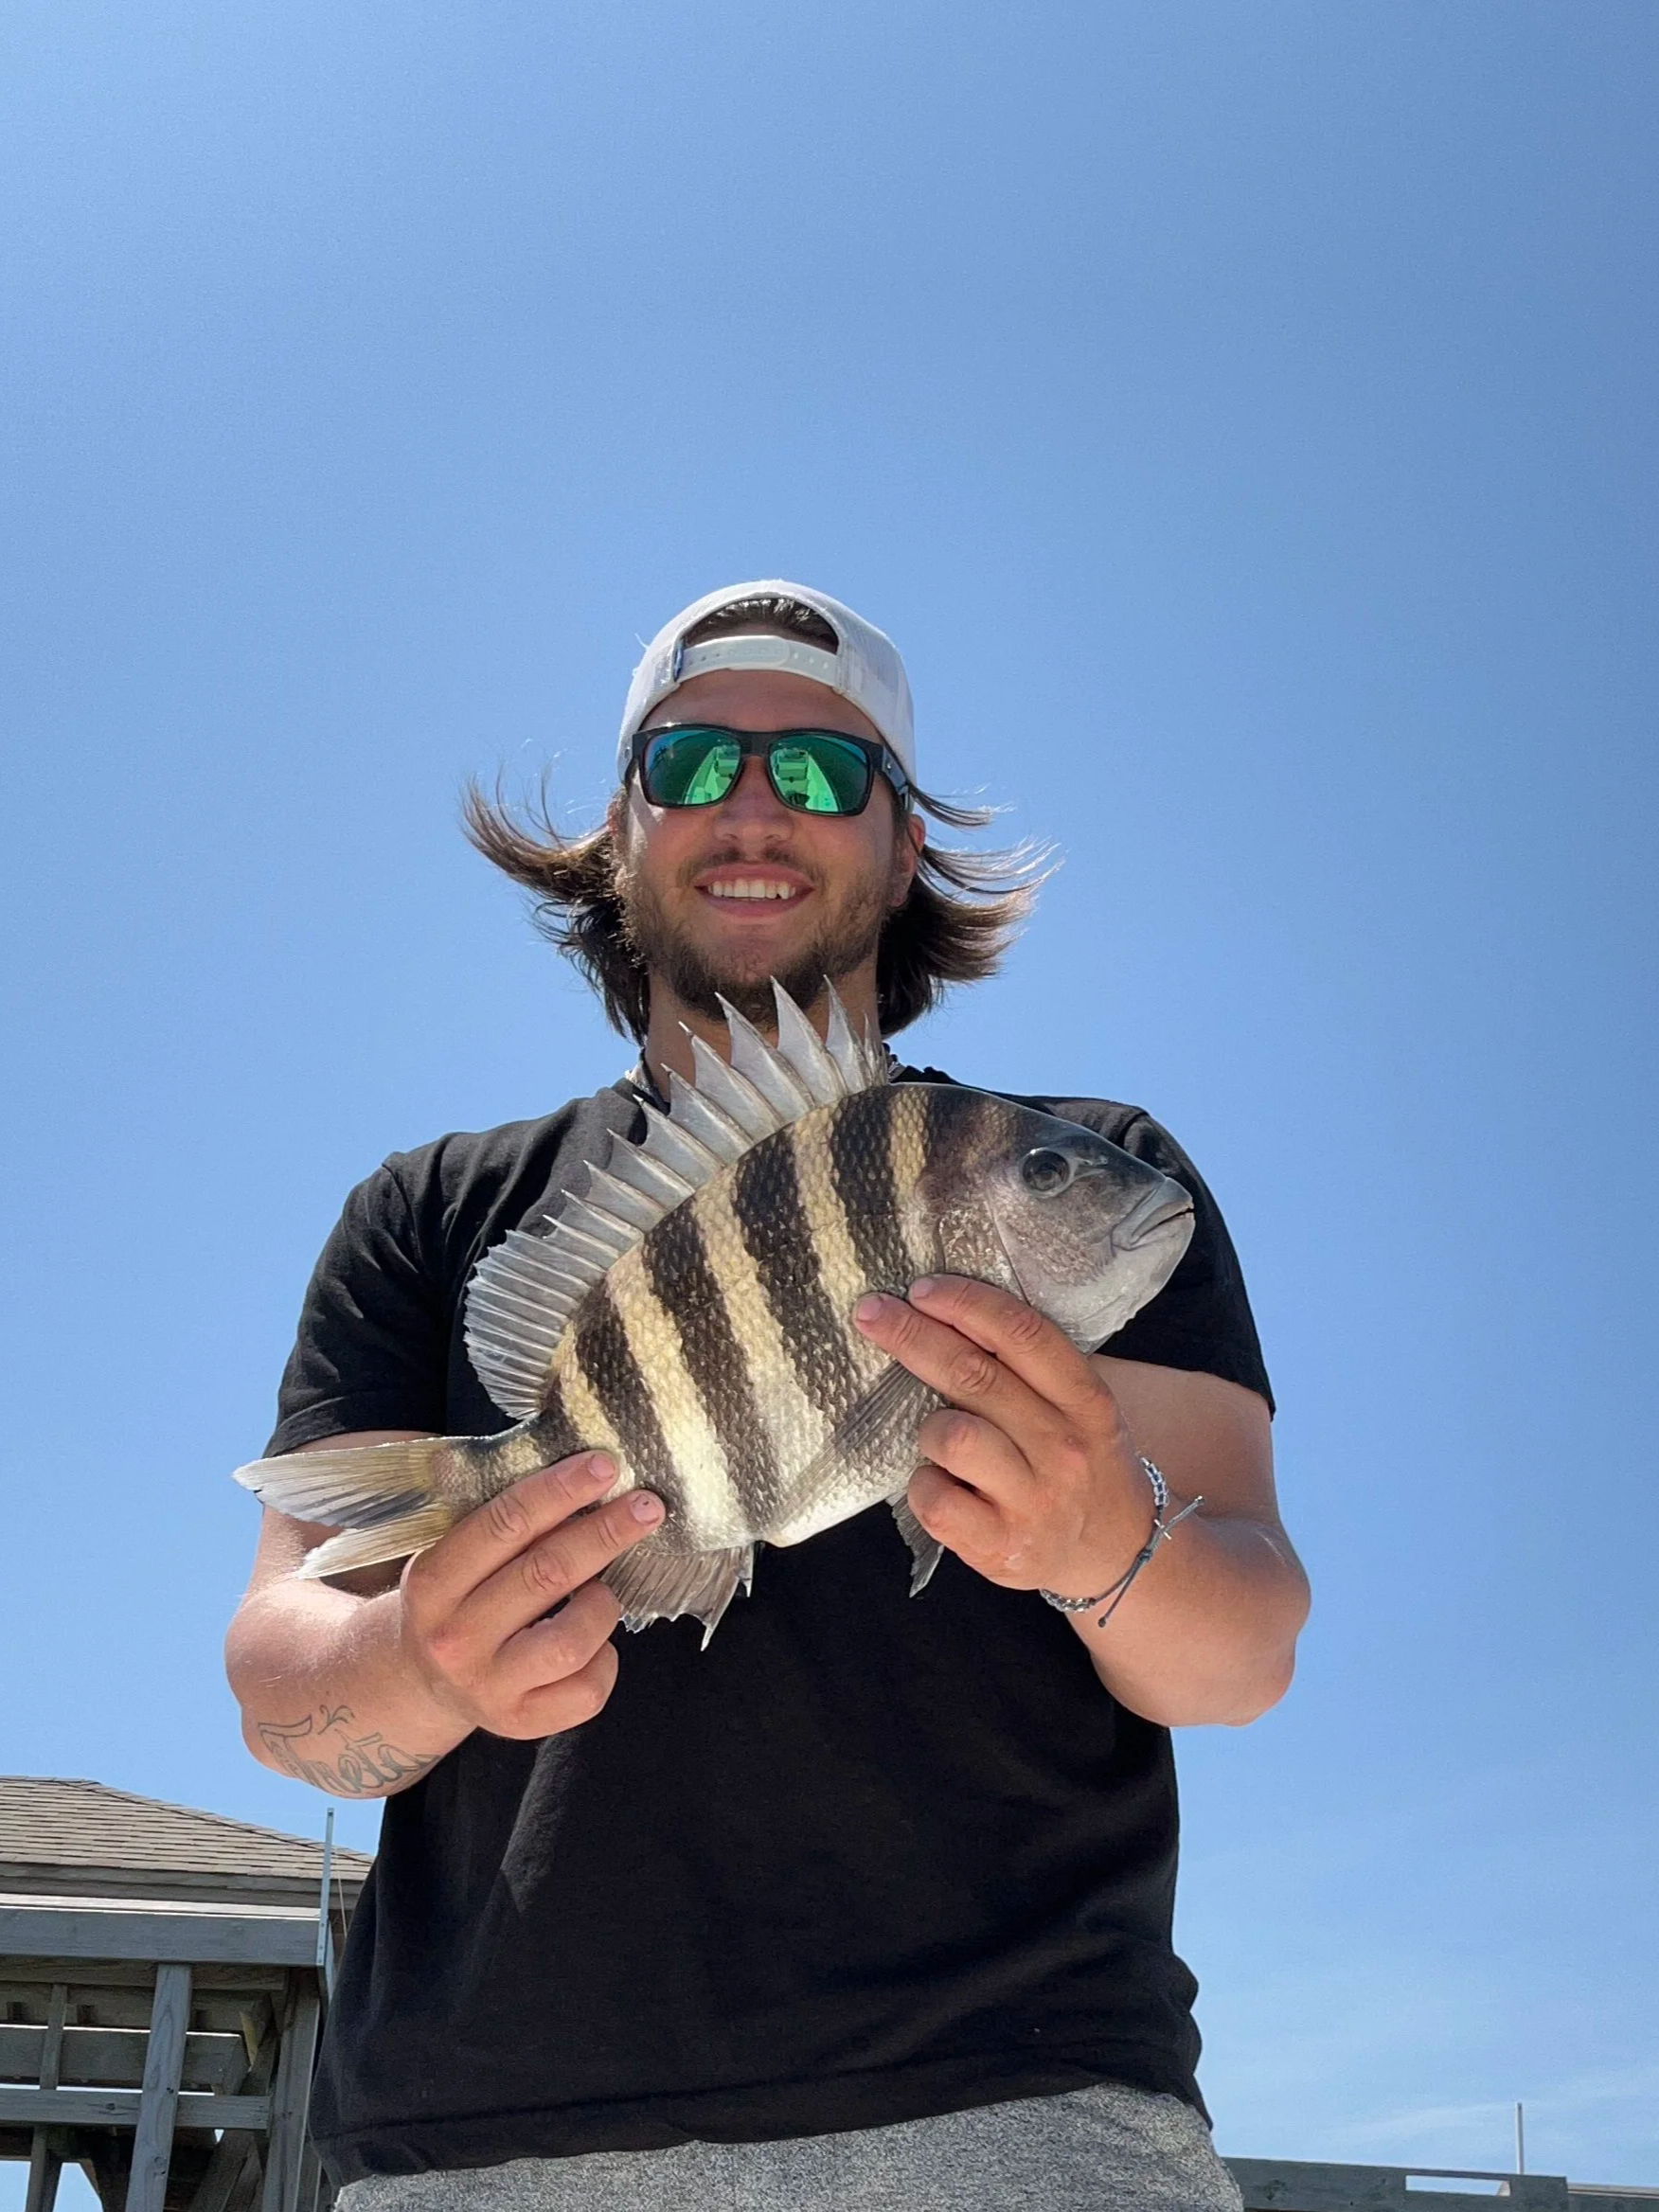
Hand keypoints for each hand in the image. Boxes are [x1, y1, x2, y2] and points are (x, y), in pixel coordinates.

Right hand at [397, 1454, 662, 1738]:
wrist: (420, 1681)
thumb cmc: (457, 1600)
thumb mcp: (454, 1556)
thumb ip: (504, 1523)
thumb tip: (587, 1477)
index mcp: (433, 1583)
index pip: (503, 1526)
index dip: (559, 1491)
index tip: (604, 1466)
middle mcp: (455, 1639)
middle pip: (546, 1574)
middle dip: (605, 1532)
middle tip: (646, 1505)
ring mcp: (488, 1687)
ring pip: (573, 1639)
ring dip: (602, 1603)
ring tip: (601, 1591)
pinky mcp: (520, 1723)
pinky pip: (587, 1690)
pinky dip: (606, 1659)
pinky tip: (595, 1642)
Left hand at [854, 1276, 1154, 1596]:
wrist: (1116, 1554)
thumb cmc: (1082, 1463)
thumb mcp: (1081, 1409)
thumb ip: (1030, 1366)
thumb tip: (948, 1310)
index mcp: (1086, 1403)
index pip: (1024, 1335)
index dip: (967, 1304)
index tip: (923, 1289)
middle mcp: (1063, 1448)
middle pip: (974, 1376)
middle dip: (913, 1336)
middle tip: (872, 1313)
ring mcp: (1032, 1500)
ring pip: (951, 1436)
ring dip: (929, 1428)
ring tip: (938, 1438)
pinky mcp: (1000, 1546)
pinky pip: (934, 1498)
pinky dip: (924, 1485)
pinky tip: (940, 1484)